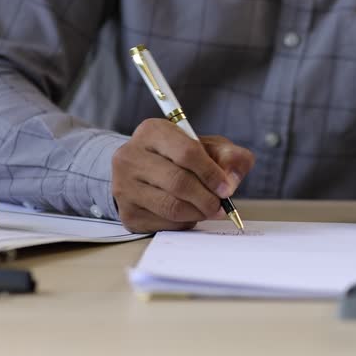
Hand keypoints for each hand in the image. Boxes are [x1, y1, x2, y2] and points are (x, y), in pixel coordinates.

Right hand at [112, 119, 254, 232]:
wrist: (147, 173)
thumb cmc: (182, 157)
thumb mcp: (209, 147)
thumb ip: (229, 156)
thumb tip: (232, 180)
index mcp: (153, 131)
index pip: (187, 152)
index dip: (211, 173)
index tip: (226, 188)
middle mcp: (131, 156)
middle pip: (179, 182)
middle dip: (207, 198)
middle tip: (220, 206)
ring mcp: (124, 185)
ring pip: (171, 206)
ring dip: (198, 213)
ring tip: (208, 210)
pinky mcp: (127, 212)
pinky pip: (163, 223)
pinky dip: (184, 222)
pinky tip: (188, 213)